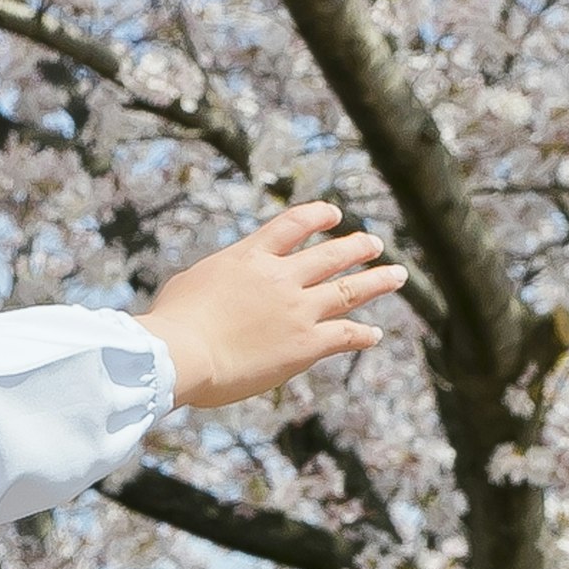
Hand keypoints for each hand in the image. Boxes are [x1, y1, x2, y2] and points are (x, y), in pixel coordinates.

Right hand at [138, 202, 406, 409]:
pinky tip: (374, 334)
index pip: (292, 225)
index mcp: (248, 257)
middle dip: (357, 247)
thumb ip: (218, 277)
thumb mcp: (190, 283)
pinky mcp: (306, 345)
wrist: (181, 354)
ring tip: (396, 274)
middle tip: (375, 243)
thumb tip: (223, 281)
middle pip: (330, 255)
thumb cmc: (172, 322)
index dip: (317, 216)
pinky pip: (345, 335)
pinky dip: (362, 334)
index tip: (334, 214)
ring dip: (376, 280)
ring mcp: (297, 310)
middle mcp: (280, 278)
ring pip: (348, 290)